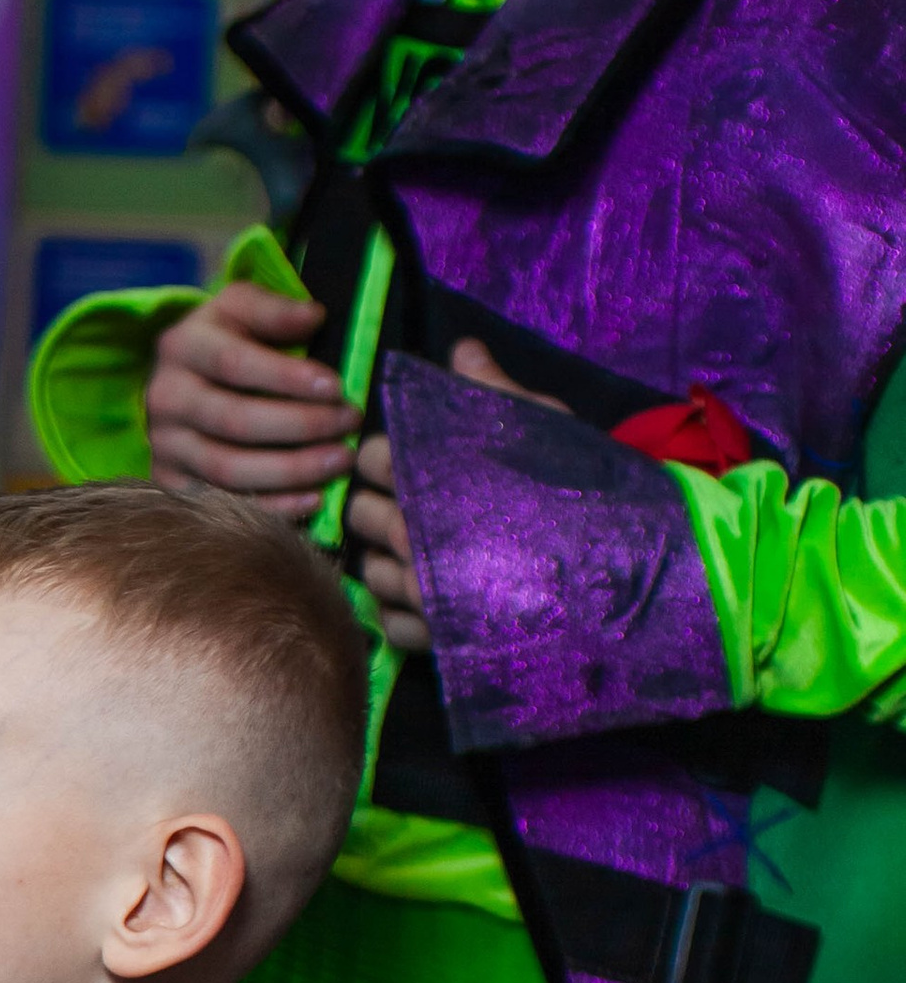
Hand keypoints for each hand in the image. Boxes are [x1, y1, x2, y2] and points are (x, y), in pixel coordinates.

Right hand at [148, 284, 357, 516]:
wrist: (177, 380)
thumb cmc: (225, 339)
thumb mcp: (241, 308)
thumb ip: (275, 309)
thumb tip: (314, 317)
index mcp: (182, 346)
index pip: (235, 364)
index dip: (287, 378)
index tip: (336, 387)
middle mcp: (165, 398)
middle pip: (235, 420)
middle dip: (301, 425)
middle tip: (349, 422)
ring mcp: (165, 445)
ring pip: (229, 469)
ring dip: (293, 469)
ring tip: (340, 460)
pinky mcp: (171, 482)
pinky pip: (225, 502)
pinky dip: (273, 507)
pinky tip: (315, 499)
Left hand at [347, 344, 564, 655]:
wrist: (621, 564)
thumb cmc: (580, 485)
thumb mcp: (541, 423)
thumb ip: (491, 388)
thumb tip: (462, 347)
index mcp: (430, 478)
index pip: (372, 457)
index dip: (386, 456)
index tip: (408, 460)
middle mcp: (415, 535)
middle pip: (361, 515)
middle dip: (381, 507)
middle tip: (413, 508)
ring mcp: (422, 590)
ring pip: (371, 572)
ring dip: (388, 561)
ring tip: (422, 555)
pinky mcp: (437, 635)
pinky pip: (391, 627)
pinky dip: (402, 615)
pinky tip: (428, 600)